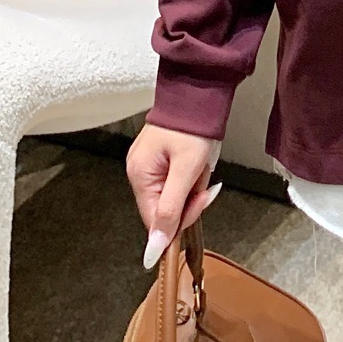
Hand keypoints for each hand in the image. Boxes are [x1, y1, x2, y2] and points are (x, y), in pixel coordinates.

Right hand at [126, 121, 221, 267]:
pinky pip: (175, 180)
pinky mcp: (160, 157)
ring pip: (173, 195)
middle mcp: (138, 171)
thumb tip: (153, 251)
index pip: (155, 220)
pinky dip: (190, 175)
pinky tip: (198, 160)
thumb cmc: (193, 127)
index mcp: (139, 175)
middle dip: (189, 197)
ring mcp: (148, 164)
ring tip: (201, 162)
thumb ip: (170, 210)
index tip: (201, 201)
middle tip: (204, 177)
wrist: (200, 90)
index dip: (181, 218)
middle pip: (164, 208)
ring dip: (192, 185)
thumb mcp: (187, 170)